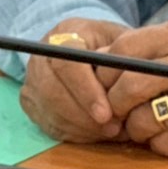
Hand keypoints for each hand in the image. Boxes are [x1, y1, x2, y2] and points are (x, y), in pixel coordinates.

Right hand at [18, 17, 130, 143]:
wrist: (85, 46)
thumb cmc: (107, 44)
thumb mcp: (121, 39)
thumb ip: (126, 56)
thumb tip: (136, 80)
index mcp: (64, 34)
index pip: (66, 64)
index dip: (86, 91)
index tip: (106, 113)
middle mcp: (41, 56)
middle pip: (53, 92)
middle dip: (84, 116)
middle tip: (112, 128)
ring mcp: (32, 80)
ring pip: (50, 112)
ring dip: (81, 128)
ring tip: (110, 131)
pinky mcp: (31, 102)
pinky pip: (49, 124)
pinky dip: (74, 133)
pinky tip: (95, 133)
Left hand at [101, 19, 167, 156]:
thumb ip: (142, 45)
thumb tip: (97, 61)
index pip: (127, 50)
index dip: (106, 70)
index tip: (102, 81)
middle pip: (132, 87)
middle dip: (115, 102)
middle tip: (115, 107)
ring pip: (144, 121)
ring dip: (134, 126)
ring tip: (144, 118)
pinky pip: (163, 144)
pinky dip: (157, 141)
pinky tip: (167, 129)